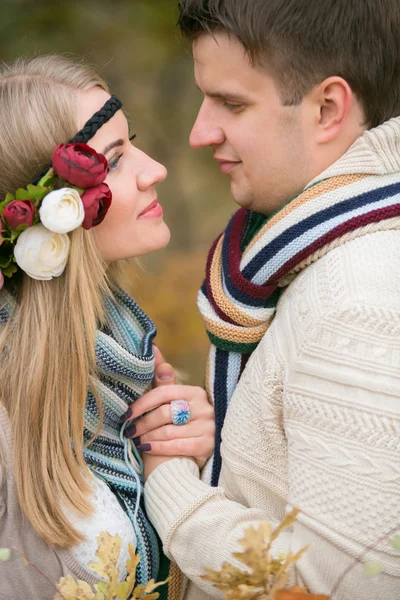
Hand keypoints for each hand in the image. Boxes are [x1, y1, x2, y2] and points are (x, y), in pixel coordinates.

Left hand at [124, 346, 214, 477]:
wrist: (201, 451)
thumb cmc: (183, 422)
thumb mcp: (175, 400)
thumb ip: (163, 379)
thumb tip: (152, 347)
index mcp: (195, 393)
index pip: (163, 393)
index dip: (142, 404)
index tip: (126, 414)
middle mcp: (204, 408)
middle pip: (164, 413)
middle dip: (143, 423)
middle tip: (129, 431)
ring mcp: (207, 427)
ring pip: (168, 432)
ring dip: (148, 437)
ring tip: (137, 440)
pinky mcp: (207, 446)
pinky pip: (177, 446)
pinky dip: (159, 448)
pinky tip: (147, 448)